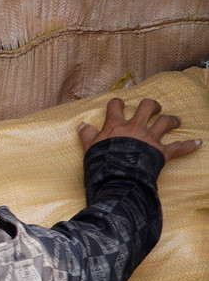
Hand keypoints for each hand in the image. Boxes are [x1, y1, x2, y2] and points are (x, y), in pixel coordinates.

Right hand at [78, 97, 202, 160]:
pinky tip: (198, 143)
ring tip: (175, 120)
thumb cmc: (101, 163)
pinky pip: (178, 148)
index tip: (118, 105)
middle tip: (154, 108)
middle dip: (152, 106)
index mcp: (116, 126)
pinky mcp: (161, 152)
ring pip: (165, 122)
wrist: (117, 177)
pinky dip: (189, 146)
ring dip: (172, 120)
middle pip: (147, 107)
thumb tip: (82, 125)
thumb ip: (86, 135)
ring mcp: (150, 139)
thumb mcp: (89, 148)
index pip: (116, 106)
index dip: (118, 103)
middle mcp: (135, 127)